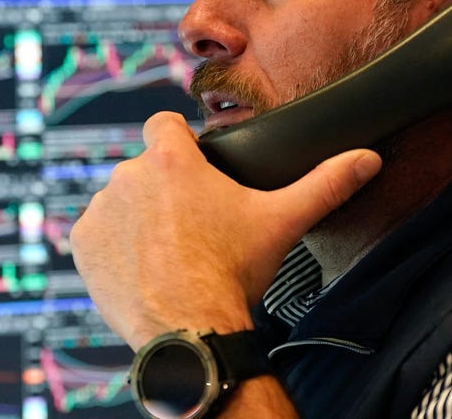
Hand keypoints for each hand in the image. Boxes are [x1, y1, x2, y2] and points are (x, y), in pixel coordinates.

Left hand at [70, 111, 381, 348]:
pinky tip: (141, 268)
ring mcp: (100, 209)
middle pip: (145, 169)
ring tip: (168, 253)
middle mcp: (127, 175)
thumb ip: (325, 184)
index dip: (178, 140)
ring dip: (137, 219)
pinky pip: (96, 233)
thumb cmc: (232, 272)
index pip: (164, 124)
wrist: (188, 328)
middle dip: (163, 191)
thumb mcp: (282, 222)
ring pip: (120, 202)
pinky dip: (113, 247)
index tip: (191, 164)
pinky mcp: (82, 242)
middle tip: (191, 227)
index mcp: (170, 159)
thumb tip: (368, 159)